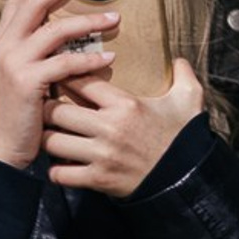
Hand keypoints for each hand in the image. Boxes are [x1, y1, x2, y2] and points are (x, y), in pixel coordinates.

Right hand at [0, 0, 112, 171]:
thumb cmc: (17, 111)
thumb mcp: (22, 73)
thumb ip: (37, 49)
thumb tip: (63, 28)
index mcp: (3, 40)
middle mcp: (5, 46)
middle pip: (35, 2)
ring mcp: (13, 62)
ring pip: (55, 30)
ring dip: (88, 22)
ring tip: (115, 17)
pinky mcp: (26, 82)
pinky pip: (65, 63)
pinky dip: (90, 60)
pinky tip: (110, 58)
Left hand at [42, 59, 204, 197]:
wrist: (187, 177)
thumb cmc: (184, 136)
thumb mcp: (189, 99)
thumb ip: (184, 75)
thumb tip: (178, 59)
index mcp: (127, 105)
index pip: (83, 83)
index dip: (69, 78)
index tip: (64, 79)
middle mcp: (110, 128)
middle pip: (57, 112)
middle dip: (48, 108)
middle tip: (48, 107)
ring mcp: (102, 155)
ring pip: (52, 142)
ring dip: (49, 139)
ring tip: (52, 135)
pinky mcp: (98, 179)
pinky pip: (60, 173)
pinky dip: (57, 169)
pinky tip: (64, 164)